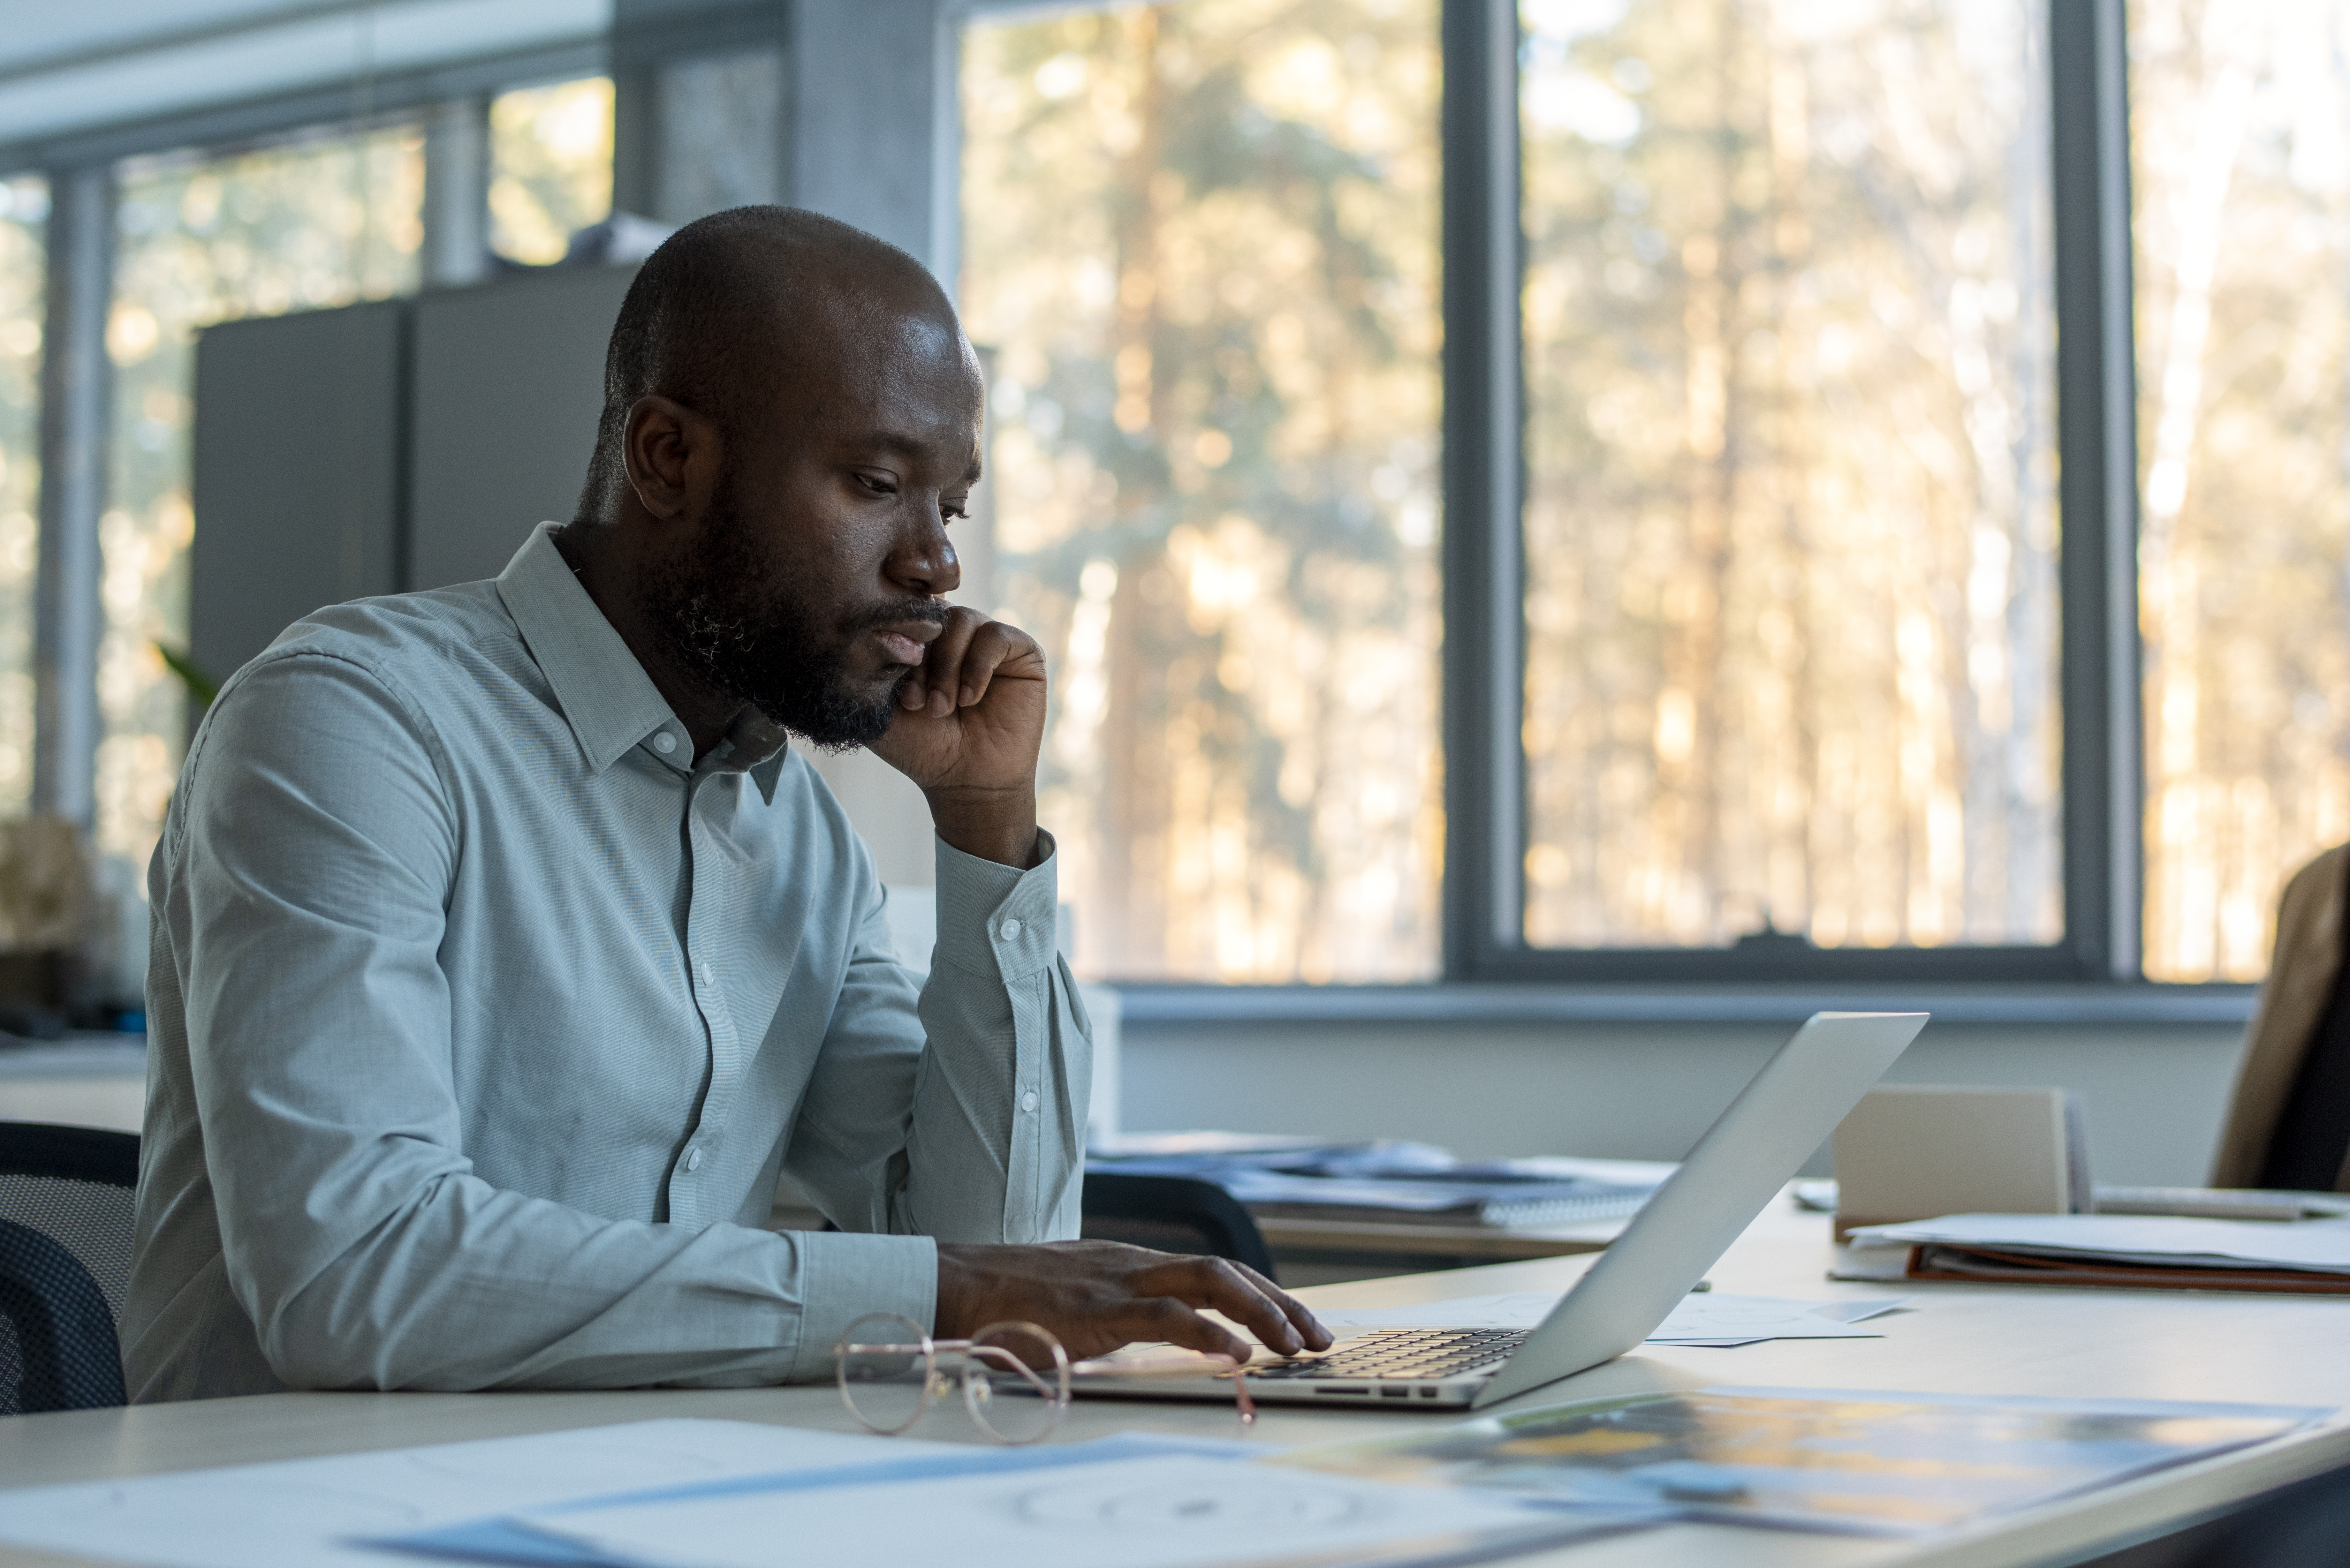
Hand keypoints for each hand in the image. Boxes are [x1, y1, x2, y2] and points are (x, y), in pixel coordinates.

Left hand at [868, 607, 1045, 867]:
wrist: (963, 780)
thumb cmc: (920, 745)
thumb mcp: (880, 704)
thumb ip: (870, 662)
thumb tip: (874, 622)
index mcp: (922, 637)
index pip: (906, 608)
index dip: (897, 637)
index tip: (893, 685)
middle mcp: (955, 632)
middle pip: (932, 612)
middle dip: (920, 658)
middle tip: (914, 703)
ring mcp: (988, 639)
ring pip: (962, 619)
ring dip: (947, 666)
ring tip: (942, 707)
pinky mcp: (1022, 651)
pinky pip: (996, 635)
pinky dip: (977, 667)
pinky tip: (970, 699)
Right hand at [934, 1240, 1334, 1362]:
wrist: (959, 1282)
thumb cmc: (1011, 1299)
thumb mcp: (1077, 1302)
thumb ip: (1115, 1314)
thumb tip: (1143, 1339)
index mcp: (1134, 1265)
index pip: (1215, 1272)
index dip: (1263, 1295)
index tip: (1299, 1324)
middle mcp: (1136, 1265)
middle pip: (1227, 1271)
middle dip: (1280, 1304)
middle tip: (1320, 1339)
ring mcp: (1120, 1281)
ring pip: (1209, 1281)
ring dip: (1259, 1313)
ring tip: (1294, 1345)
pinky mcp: (1099, 1307)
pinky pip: (1164, 1316)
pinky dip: (1207, 1333)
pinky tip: (1236, 1354)